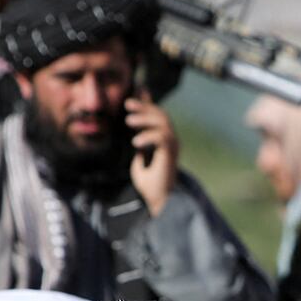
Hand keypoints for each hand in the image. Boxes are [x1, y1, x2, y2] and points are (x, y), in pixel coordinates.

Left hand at [127, 97, 179, 214]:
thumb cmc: (151, 185)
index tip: (131, 100)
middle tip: (127, 104)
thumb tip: (136, 139)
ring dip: (145, 118)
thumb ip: (140, 149)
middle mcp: (171, 141)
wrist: (159, 200)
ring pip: (163, 122)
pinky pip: (163, 137)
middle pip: (161, 115)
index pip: (158, 118)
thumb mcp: (138, 162)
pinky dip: (149, 136)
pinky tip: (136, 142)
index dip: (147, 105)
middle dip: (144, 107)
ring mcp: (173, 147)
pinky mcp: (171, 155)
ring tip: (129, 121)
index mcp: (164, 141)